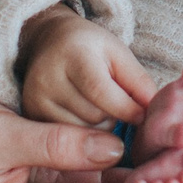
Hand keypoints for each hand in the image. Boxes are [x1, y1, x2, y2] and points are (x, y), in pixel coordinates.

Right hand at [16, 5, 158, 125]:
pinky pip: (65, 141)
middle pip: (93, 117)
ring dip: (98, 130)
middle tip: (114, 103)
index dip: (127, 109)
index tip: (142, 116)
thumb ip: (139, 82)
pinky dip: (80, 136)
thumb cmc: (92, 49)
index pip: (101, 92)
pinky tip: (80, 116)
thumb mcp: (120, 55)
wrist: (50, 42)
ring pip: (81, 134)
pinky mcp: (30, 117)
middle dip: (113, 117)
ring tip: (95, 107)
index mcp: (74, 55)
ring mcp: (35, 100)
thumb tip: (152, 115)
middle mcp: (47, 78)